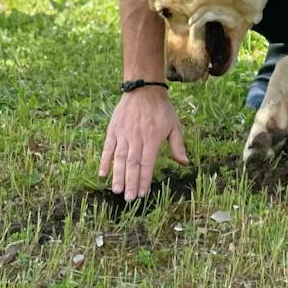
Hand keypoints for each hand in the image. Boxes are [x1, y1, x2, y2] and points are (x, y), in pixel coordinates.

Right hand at [99, 85, 187, 200]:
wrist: (144, 88)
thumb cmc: (161, 109)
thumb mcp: (174, 125)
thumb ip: (178, 145)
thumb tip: (185, 163)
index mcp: (152, 138)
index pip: (147, 163)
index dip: (144, 179)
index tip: (142, 194)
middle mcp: (137, 138)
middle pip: (132, 164)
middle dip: (131, 182)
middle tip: (129, 199)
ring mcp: (123, 134)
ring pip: (119, 158)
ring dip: (118, 175)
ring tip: (116, 190)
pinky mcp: (113, 129)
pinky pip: (108, 147)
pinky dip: (104, 161)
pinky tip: (103, 174)